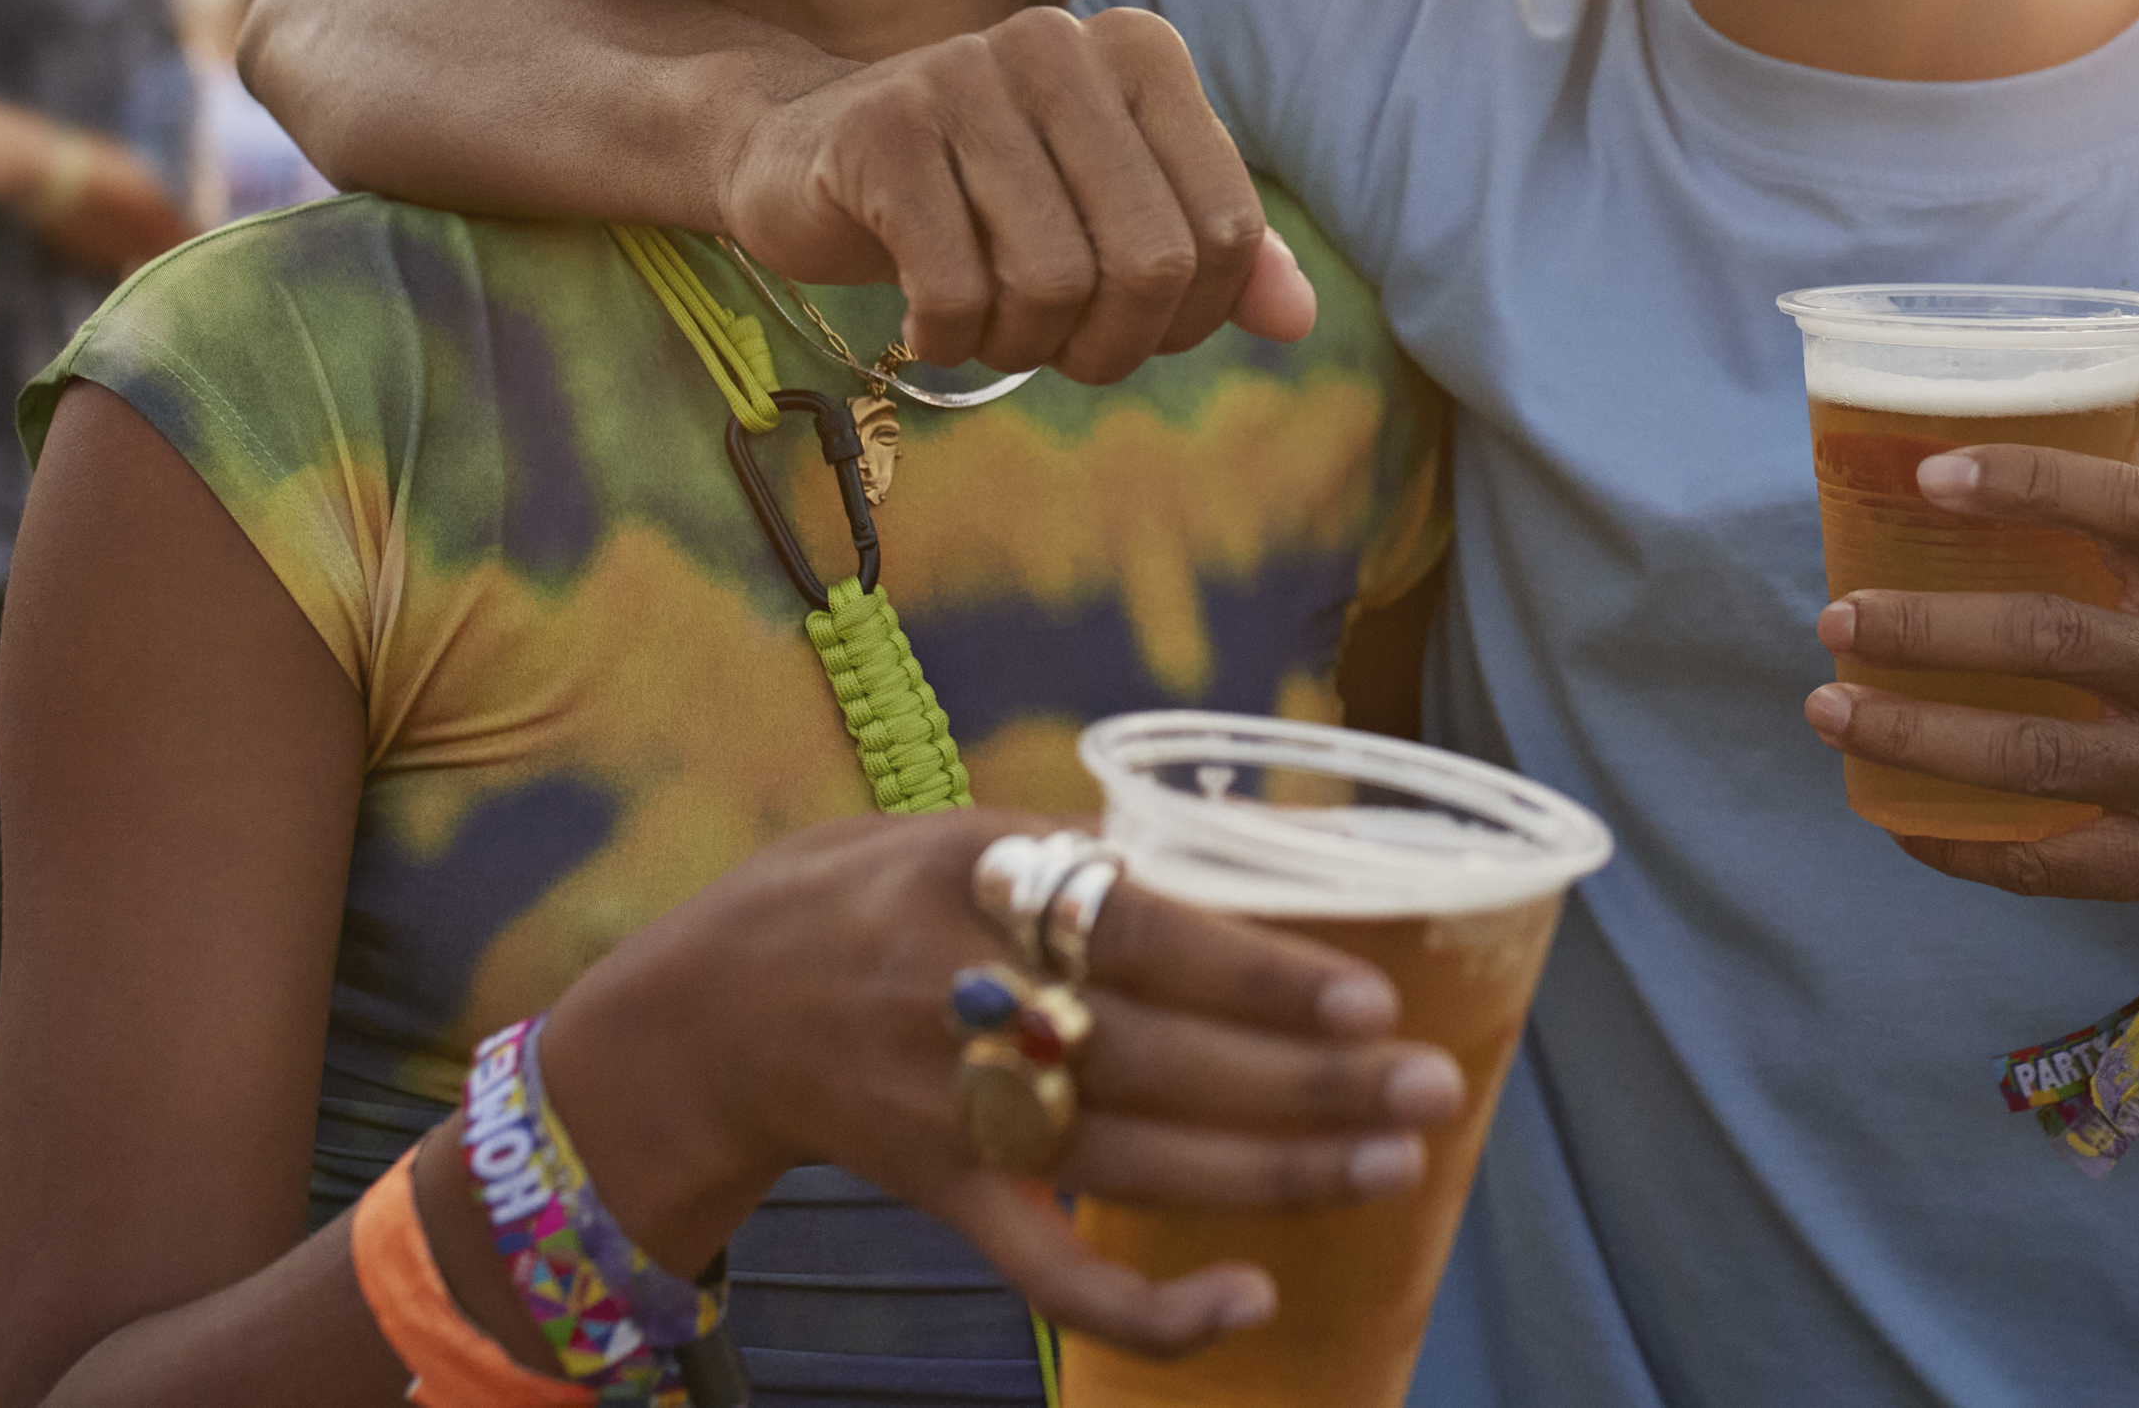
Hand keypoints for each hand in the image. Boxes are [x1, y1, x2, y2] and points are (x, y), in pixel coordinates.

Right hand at [538, 810, 1464, 1357]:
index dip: (1252, 972)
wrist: (707, 1008)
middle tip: (1431, 1085)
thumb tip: (1235, 867)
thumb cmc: (860, 895)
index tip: (1366, 992)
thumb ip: (1078, 861)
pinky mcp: (947, 1198)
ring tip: (1397, 1161)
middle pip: (1160, 1058)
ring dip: (1276, 1172)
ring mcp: (953, 1114)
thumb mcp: (950, 830)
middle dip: (1307, 1082)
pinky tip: (1249, 1298)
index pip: (1135, 934)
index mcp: (973, 883)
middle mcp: (964, 1001)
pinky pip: (1054, 1271)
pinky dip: (1149, 1307)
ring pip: (1137, 1160)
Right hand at [720, 7, 1317, 381]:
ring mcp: (964, 76)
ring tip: (985, 327)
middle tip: (1054, 350)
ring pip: (1052, 281)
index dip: (1188, 319)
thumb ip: (1213, 259)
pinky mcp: (881, 131)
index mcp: (1142, 52)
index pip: (1226, 231)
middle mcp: (1060, 45)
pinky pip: (954, 289)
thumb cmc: (982, 196)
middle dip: (1108, 345)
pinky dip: (945, 339)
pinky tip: (923, 322)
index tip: (1127, 326)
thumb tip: (1297, 321)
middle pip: (1149, 263)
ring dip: (1020, 345)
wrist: (803, 156)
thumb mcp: (1110, 216)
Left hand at [1805, 444, 2138, 933]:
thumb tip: (1949, 502)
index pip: (2129, 508)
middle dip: (1927, 629)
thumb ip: (2116, 558)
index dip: (2029, 481)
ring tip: (1832, 712)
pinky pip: (2048, 860)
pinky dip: (1961, 843)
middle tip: (1839, 621)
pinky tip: (1898, 820)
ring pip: (2033, 753)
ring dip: (1917, 735)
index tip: (1931, 474)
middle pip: (2052, 637)